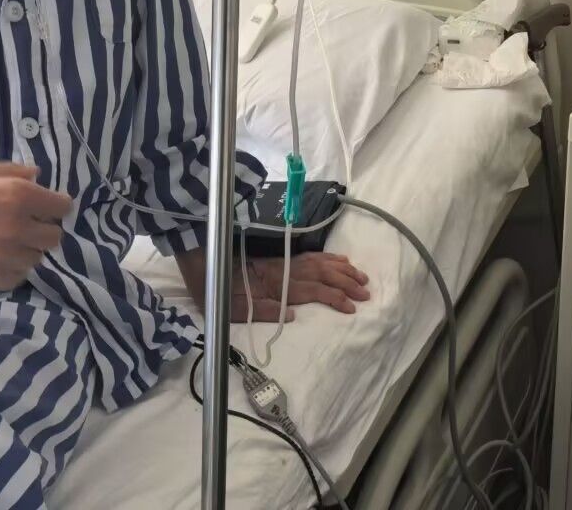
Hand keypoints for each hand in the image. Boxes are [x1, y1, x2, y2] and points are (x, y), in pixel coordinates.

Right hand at [0, 164, 72, 288]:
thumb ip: (12, 174)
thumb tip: (37, 175)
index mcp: (16, 197)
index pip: (61, 207)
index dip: (54, 204)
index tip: (45, 204)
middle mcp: (15, 229)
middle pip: (53, 237)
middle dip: (43, 228)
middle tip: (27, 222)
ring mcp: (0, 257)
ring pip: (36, 259)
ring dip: (28, 249)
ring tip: (8, 239)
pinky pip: (16, 277)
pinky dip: (12, 268)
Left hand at [233, 253, 371, 321]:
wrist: (205, 266)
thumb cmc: (220, 294)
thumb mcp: (237, 310)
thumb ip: (266, 312)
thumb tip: (293, 316)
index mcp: (277, 285)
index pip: (314, 290)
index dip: (335, 297)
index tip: (352, 307)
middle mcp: (285, 270)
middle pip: (323, 274)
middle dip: (347, 283)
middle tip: (366, 293)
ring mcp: (285, 262)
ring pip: (321, 263)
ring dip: (343, 269)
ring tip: (362, 277)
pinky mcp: (282, 258)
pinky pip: (311, 255)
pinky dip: (329, 257)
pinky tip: (341, 259)